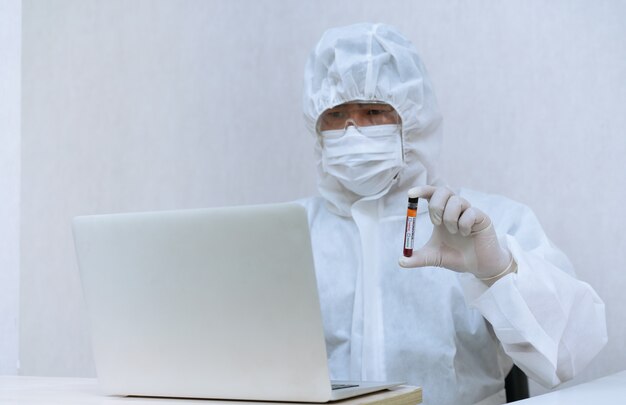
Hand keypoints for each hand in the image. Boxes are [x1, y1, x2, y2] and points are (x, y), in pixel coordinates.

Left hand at [399, 186, 514, 283]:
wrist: (478, 266)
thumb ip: (417, 258)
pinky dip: (463, 225)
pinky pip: (471, 212)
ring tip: (454, 232)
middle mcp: (455, 209)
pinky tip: (466, 234)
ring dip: (450, 218)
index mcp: (441, 214)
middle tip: (436, 222)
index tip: (410, 194)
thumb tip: (400, 261)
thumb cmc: (456, 257)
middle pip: (444, 190)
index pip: (431, 194)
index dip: (421, 190)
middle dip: (436, 205)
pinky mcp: (482, 217)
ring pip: (457, 200)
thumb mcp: (434, 258)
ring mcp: (469, 211)